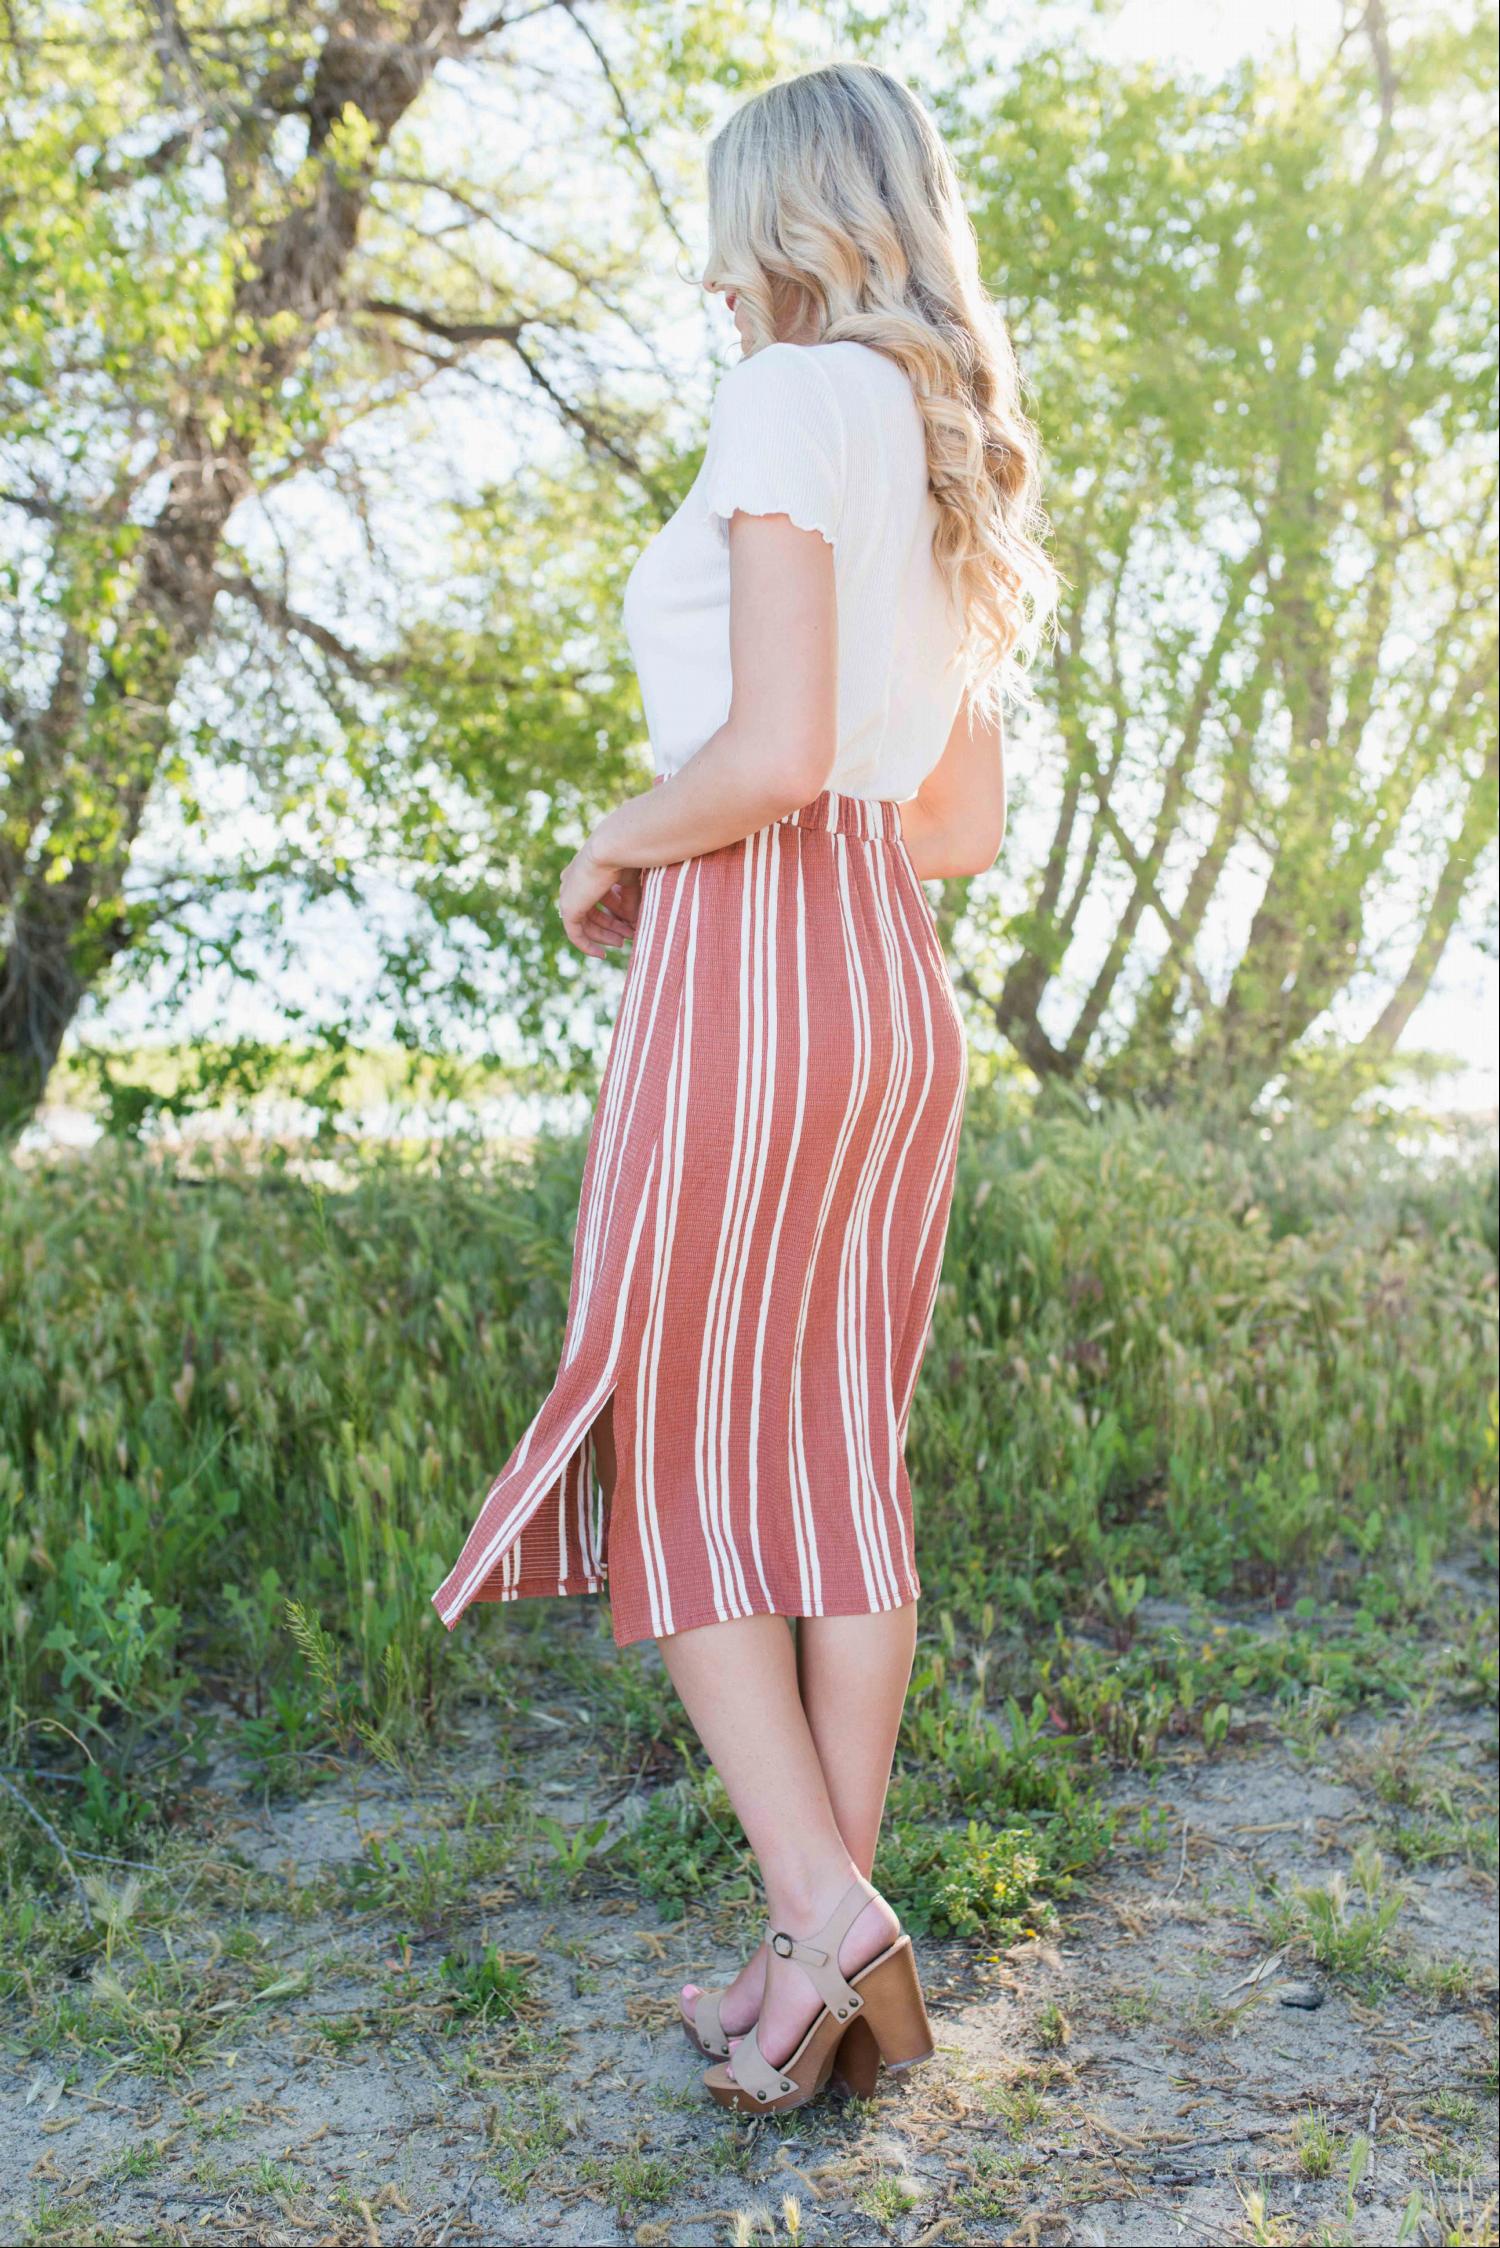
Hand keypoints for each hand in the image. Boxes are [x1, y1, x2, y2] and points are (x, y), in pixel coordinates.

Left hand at [559, 838, 640, 958]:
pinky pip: (575, 934)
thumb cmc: (626, 856)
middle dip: (612, 927)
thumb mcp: (630, 882)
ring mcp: (568, 894)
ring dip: (605, 936)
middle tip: (628, 937)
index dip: (616, 912)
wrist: (613, 847)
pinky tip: (601, 954)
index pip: (598, 898)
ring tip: (622, 942)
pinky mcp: (568, 907)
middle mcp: (573, 882)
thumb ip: (630, 902)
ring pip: (586, 924)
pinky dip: (587, 945)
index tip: (631, 923)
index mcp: (585, 871)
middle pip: (592, 912)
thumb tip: (634, 923)